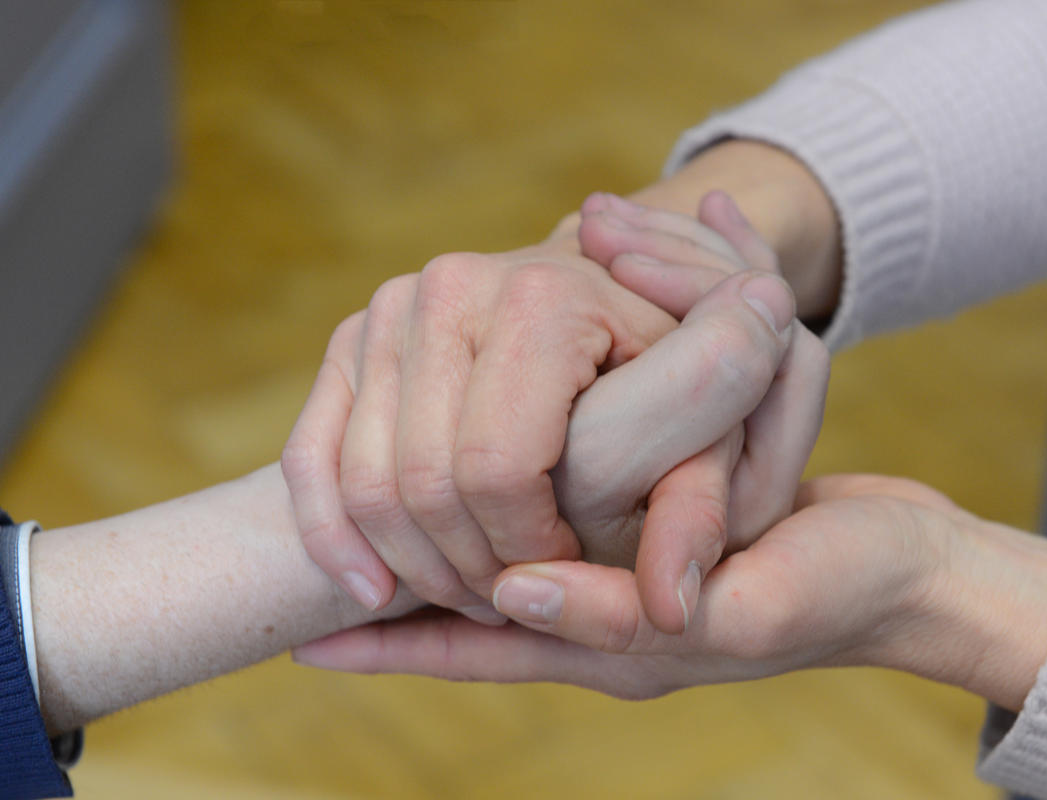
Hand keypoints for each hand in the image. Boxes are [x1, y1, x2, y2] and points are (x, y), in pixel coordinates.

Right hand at [282, 244, 825, 629]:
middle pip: (423, 481)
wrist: (606, 311)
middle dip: (468, 566)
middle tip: (517, 597)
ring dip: (411, 565)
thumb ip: (698, 514)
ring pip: (364, 481)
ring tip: (472, 590)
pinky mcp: (353, 338)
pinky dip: (333, 537)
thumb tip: (674, 609)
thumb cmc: (665, 386)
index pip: (498, 469)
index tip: (570, 570)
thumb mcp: (708, 440)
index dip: (528, 549)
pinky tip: (368, 591)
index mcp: (544, 298)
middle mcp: (453, 285)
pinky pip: (312, 458)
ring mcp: (391, 307)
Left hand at [293, 475, 1046, 712]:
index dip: (399, 648)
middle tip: (335, 562)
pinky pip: (566, 518)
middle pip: (488, 612)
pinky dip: (519, 499)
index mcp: (619, 644)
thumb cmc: (845, 587)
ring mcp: (630, 577)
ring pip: (517, 570)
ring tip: (384, 516)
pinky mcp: (654, 532)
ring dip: (457, 540)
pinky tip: (494, 465)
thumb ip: (630, 611)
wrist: (912, 568)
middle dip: (419, 586)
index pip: (484, 652)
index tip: (306, 641)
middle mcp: (609, 614)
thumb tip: (511, 591)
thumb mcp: (747, 603)